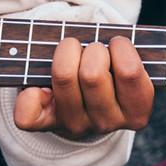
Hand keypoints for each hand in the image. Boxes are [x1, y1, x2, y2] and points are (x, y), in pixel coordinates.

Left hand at [14, 33, 153, 139]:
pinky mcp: (45, 123)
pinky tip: (39, 85)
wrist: (85, 99)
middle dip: (91, 48)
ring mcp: (75, 125)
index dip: (121, 47)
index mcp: (136, 112)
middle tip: (93, 50)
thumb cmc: (111, 68)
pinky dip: (28, 93)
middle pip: (92, 73)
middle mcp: (107, 124)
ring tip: (71, 52)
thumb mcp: (131, 62)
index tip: (117, 44)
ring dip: (65, 52)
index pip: (130, 72)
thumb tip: (121, 41)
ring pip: (64, 77)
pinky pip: (28, 113)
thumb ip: (135, 52)